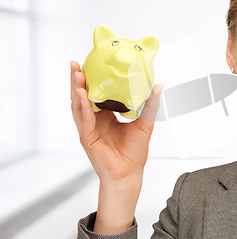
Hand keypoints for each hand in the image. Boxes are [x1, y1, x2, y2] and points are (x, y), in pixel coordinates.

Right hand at [70, 60, 162, 185]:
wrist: (129, 175)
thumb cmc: (134, 153)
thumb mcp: (145, 124)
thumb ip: (150, 105)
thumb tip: (158, 86)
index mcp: (106, 117)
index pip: (96, 94)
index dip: (93, 80)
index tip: (92, 63)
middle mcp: (94, 121)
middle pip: (82, 97)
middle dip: (78, 80)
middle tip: (76, 63)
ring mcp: (88, 129)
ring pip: (78, 105)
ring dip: (75, 89)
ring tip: (75, 73)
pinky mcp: (87, 137)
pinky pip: (83, 118)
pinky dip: (82, 105)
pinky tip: (81, 93)